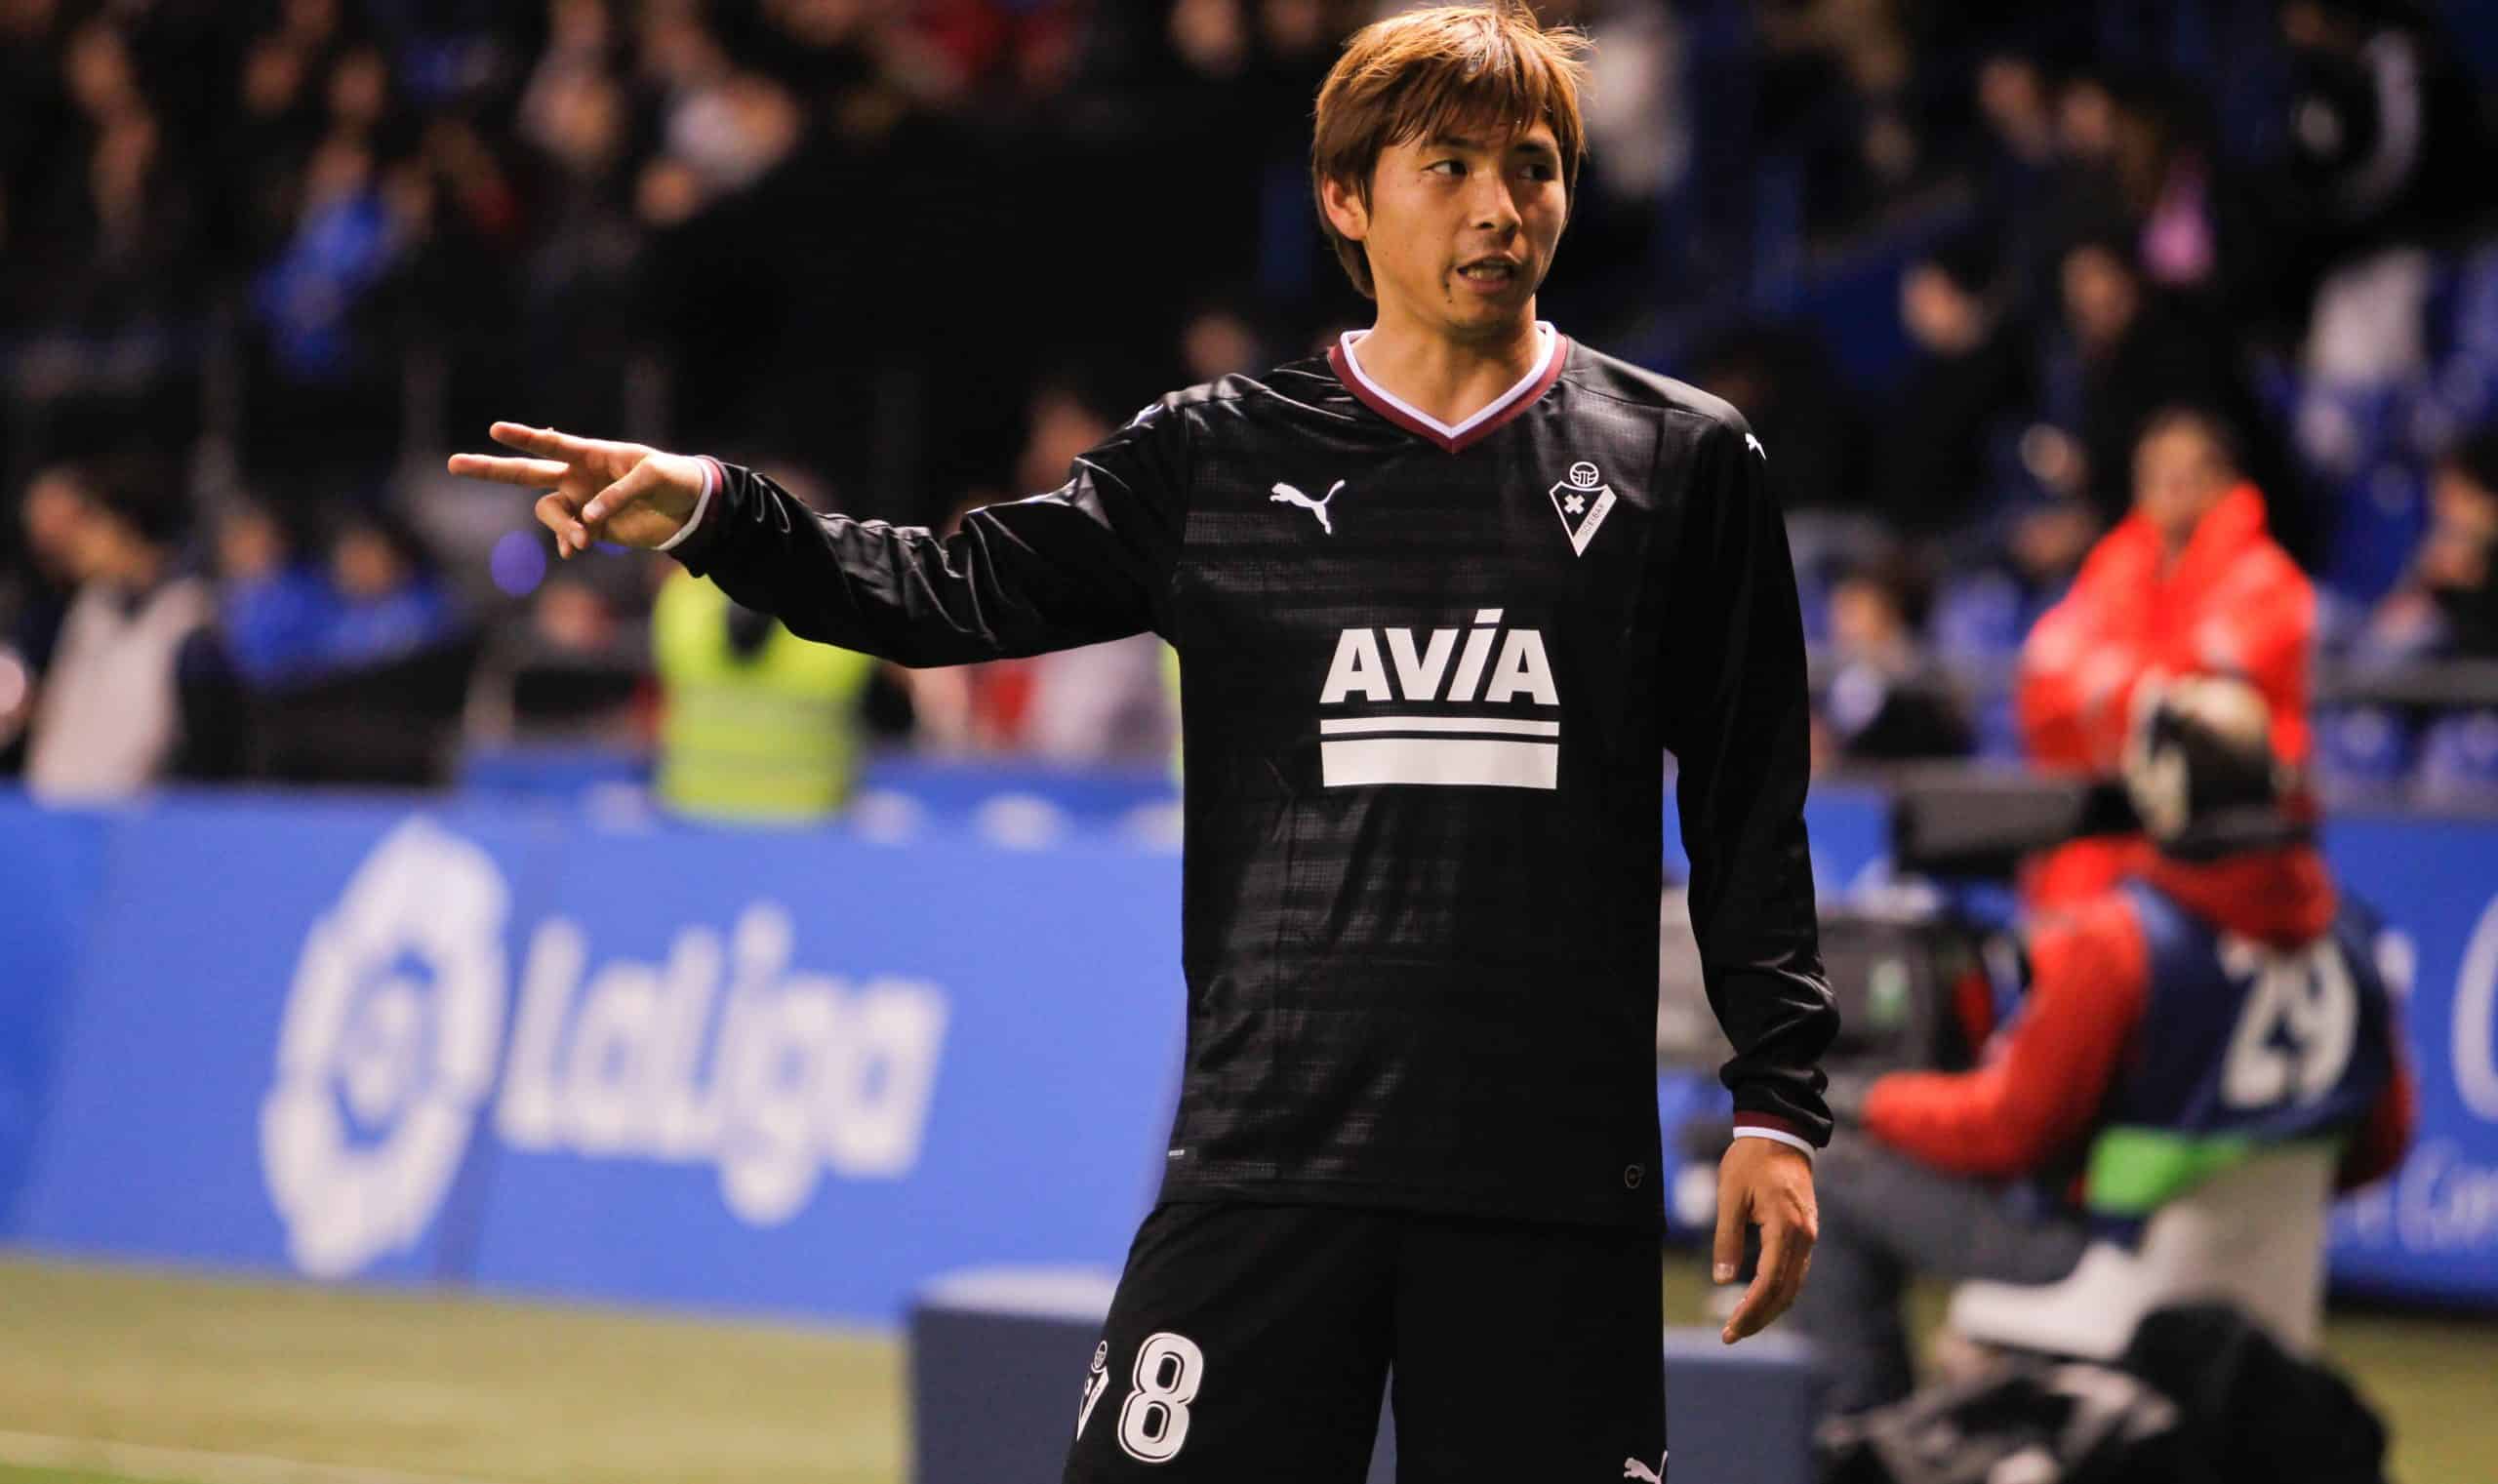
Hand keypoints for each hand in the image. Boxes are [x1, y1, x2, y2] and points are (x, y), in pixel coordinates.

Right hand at [447, 422, 705, 557]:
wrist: (690, 508)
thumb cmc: (675, 478)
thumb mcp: (655, 477)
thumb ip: (621, 493)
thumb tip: (590, 519)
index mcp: (593, 454)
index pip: (553, 443)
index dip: (524, 437)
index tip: (495, 429)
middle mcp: (579, 476)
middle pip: (526, 472)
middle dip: (490, 468)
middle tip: (453, 464)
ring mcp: (582, 503)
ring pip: (549, 512)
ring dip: (560, 527)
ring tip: (584, 541)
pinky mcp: (592, 527)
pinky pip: (568, 536)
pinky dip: (568, 543)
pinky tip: (575, 548)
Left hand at [1713, 1136, 1817, 1344]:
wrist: (1781, 1134)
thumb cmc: (1750, 1161)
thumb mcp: (1729, 1196)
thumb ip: (1726, 1239)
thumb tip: (1721, 1279)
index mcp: (1785, 1227)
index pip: (1769, 1283)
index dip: (1750, 1310)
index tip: (1729, 1330)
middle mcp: (1804, 1236)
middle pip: (1785, 1292)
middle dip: (1759, 1317)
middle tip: (1731, 1335)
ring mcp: (1809, 1235)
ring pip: (1794, 1285)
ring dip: (1769, 1308)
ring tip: (1742, 1324)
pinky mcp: (1806, 1232)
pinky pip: (1795, 1271)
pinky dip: (1778, 1291)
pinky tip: (1759, 1300)